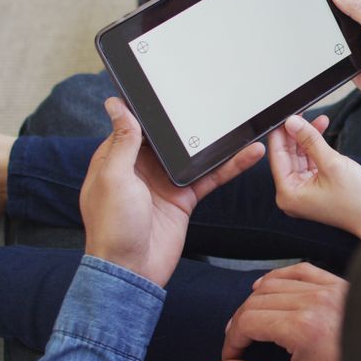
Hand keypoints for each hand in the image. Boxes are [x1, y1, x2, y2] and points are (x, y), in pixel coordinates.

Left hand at [81, 98, 264, 286]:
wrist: (132, 270)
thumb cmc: (113, 227)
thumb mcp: (114, 178)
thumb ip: (123, 141)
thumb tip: (117, 106)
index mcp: (117, 160)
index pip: (135, 126)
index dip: (151, 111)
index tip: (169, 90)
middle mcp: (141, 169)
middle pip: (170, 139)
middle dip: (189, 122)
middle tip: (213, 100)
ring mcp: (165, 183)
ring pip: (195, 156)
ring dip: (217, 143)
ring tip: (239, 125)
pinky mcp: (185, 198)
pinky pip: (210, 177)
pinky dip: (230, 166)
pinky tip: (248, 154)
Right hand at [205, 263, 346, 360]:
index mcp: (305, 328)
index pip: (248, 321)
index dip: (231, 341)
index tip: (230, 357)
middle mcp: (318, 302)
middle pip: (257, 300)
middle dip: (239, 323)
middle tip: (236, 345)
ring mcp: (333, 291)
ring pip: (276, 282)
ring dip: (256, 300)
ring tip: (249, 323)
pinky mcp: (343, 286)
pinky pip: (303, 270)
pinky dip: (281, 277)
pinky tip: (269, 289)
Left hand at [268, 113, 360, 240]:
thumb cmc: (356, 200)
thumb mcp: (331, 163)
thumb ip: (310, 140)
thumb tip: (293, 122)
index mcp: (288, 193)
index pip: (277, 157)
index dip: (280, 134)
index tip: (284, 116)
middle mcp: (293, 193)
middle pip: (288, 156)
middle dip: (296, 134)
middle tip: (300, 114)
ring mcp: (305, 190)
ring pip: (300, 156)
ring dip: (308, 138)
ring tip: (316, 119)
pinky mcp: (317, 186)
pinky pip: (311, 161)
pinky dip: (316, 147)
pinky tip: (320, 130)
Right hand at [329, 0, 360, 107]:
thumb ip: (358, 8)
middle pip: (335, 4)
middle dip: (327, 10)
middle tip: (322, 18)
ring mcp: (353, 32)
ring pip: (330, 23)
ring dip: (327, 29)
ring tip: (331, 37)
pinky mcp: (346, 48)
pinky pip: (329, 41)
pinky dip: (326, 44)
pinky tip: (328, 48)